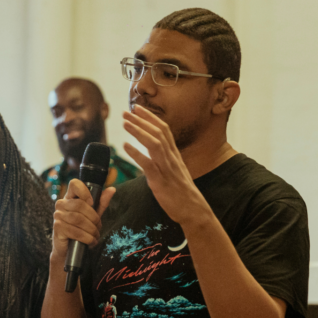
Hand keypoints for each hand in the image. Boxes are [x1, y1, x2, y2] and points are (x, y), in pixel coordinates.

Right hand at [51, 179, 115, 259]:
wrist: (69, 249)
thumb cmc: (81, 229)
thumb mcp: (93, 215)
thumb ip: (101, 203)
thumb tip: (112, 189)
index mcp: (70, 197)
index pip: (74, 184)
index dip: (85, 191)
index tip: (92, 202)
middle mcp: (61, 204)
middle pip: (80, 204)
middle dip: (93, 218)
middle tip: (98, 227)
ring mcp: (58, 215)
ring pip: (78, 219)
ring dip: (91, 229)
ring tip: (95, 235)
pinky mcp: (57, 227)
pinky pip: (75, 231)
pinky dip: (86, 237)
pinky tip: (91, 241)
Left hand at [122, 105, 207, 224]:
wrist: (193, 209)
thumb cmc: (182, 192)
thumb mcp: (175, 171)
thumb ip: (165, 159)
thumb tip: (153, 153)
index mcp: (174, 154)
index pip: (163, 129)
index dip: (150, 117)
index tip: (138, 109)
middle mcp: (171, 157)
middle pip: (157, 132)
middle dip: (141, 120)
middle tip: (126, 112)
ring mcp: (166, 168)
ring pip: (154, 143)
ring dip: (138, 131)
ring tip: (125, 123)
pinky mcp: (160, 181)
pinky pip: (148, 164)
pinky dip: (136, 153)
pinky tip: (125, 146)